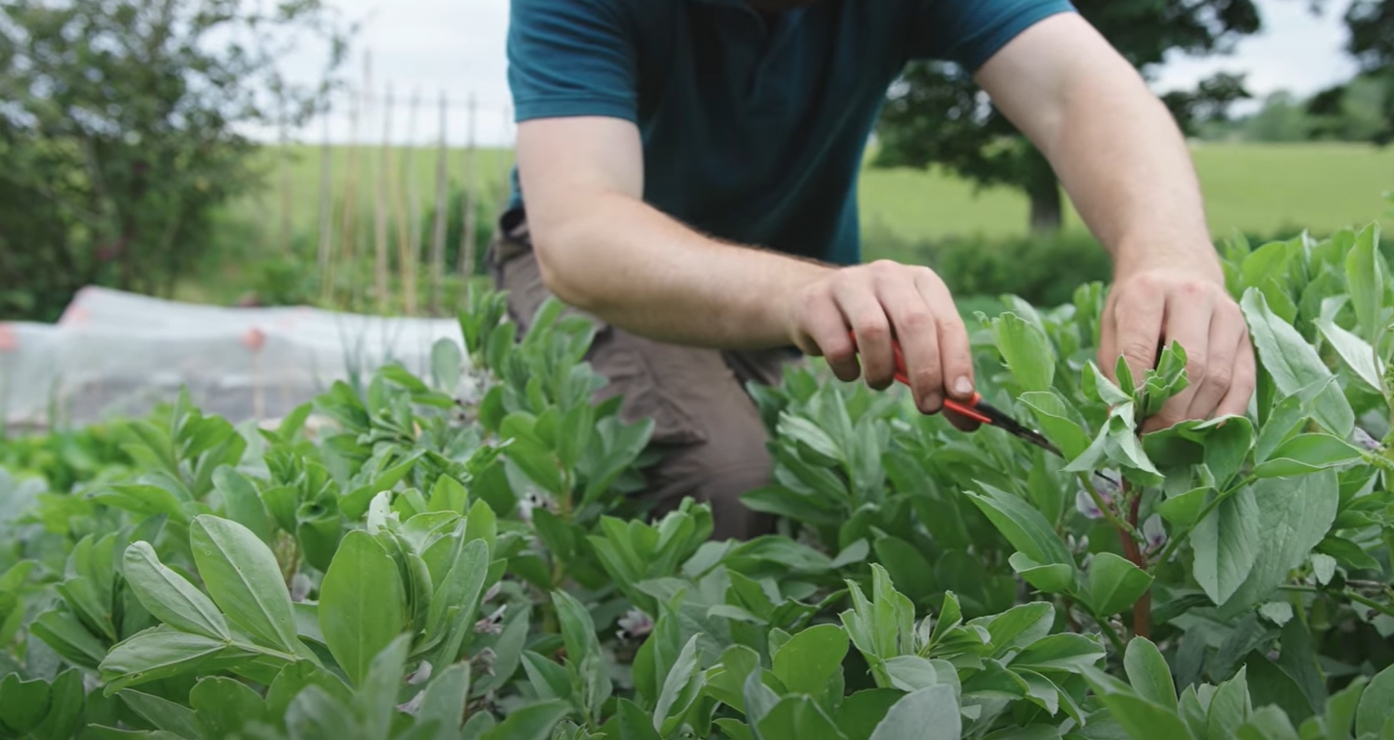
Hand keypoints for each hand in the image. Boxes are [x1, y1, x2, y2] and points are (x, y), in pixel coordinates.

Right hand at [784, 260, 978, 427]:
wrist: (814, 304)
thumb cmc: (874, 328)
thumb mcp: (909, 343)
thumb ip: (938, 375)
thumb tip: (969, 419)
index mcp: (923, 281)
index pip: (947, 321)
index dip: (957, 360)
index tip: (961, 395)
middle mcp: (889, 275)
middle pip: (914, 323)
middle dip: (925, 370)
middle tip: (927, 405)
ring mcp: (850, 283)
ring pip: (873, 330)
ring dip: (881, 370)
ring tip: (880, 382)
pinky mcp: (816, 300)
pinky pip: (836, 344)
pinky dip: (847, 369)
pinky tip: (849, 372)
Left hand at [1098, 260, 1254, 432]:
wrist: (1174, 261)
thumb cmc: (1138, 300)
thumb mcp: (1112, 323)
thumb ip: (1114, 370)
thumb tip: (1122, 420)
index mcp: (1149, 291)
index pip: (1142, 351)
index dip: (1136, 393)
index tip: (1129, 420)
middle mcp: (1193, 297)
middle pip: (1190, 367)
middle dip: (1169, 411)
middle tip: (1152, 435)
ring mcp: (1228, 314)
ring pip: (1218, 378)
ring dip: (1195, 416)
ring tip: (1172, 435)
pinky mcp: (1247, 333)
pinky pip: (1244, 381)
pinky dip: (1226, 412)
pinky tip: (1208, 431)